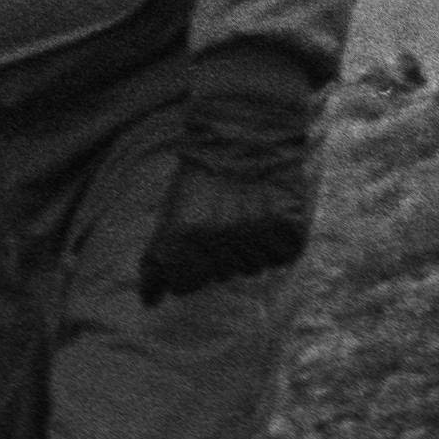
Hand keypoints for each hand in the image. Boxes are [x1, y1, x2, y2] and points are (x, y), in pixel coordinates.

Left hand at [136, 163, 310, 306]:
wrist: (246, 135)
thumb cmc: (203, 176)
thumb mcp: (171, 212)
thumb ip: (157, 258)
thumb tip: (150, 303)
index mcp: (184, 239)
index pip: (184, 286)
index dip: (189, 268)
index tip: (197, 244)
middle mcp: (219, 242)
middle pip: (221, 275)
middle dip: (220, 254)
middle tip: (226, 219)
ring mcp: (255, 236)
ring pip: (252, 268)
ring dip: (250, 248)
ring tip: (248, 214)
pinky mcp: (288, 230)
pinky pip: (282, 256)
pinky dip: (278, 242)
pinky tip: (270, 216)